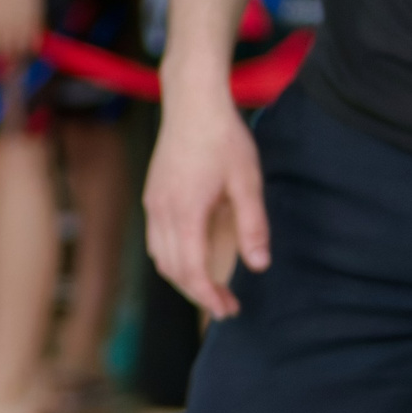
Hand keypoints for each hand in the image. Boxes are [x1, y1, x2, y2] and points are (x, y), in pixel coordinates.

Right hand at [143, 90, 266, 318]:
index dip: (209, 296)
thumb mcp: (247, 181)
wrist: (192, 103)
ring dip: (183, 279)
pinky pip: (156, 242)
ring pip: (160, 259)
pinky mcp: (152, 198)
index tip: (228, 309)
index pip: (192, 270)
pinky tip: (191, 259)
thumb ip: (253, 225)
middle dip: (198, 294)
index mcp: (186, 213)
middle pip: (173, 271)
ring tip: (209, 288)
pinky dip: (172, 260)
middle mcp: (162, 214)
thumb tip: (259, 265)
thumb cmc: (223, 138)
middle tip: (226, 306)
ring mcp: (153, 206)